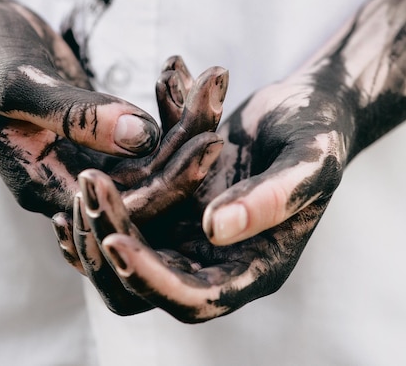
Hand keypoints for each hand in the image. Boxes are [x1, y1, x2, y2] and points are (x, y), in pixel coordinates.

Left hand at [54, 57, 348, 321]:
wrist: (304, 107)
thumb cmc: (319, 135)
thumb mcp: (308, 163)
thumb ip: (271, 198)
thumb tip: (216, 230)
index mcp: (255, 266)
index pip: (195, 298)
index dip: (152, 280)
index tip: (115, 242)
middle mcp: (219, 258)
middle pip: (151, 276)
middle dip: (114, 240)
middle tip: (89, 192)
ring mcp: (195, 231)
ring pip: (134, 246)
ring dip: (103, 218)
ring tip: (86, 178)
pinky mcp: (180, 203)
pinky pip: (136, 212)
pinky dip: (111, 199)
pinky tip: (87, 173)